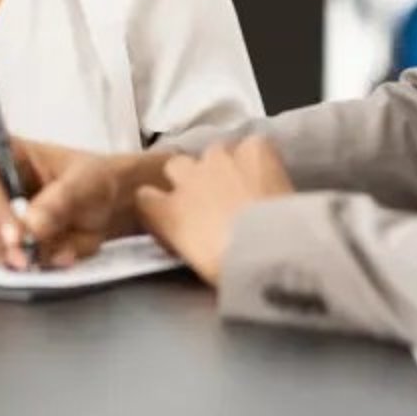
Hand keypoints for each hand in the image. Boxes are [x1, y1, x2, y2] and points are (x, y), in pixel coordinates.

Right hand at [0, 135, 164, 268]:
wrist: (103, 205)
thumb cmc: (91, 181)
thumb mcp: (85, 184)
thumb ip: (60, 202)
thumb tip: (31, 227)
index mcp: (3, 149)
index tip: (16, 236)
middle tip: (24, 258)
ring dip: (2, 253)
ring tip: (41, 258)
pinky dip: (12, 263)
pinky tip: (42, 259)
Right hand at [135, 137, 292, 286]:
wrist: (270, 250)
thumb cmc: (230, 269)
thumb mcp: (195, 259)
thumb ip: (184, 236)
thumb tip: (191, 233)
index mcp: (167, 212)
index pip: (145, 197)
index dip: (159, 202)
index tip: (174, 213)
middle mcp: (188, 177)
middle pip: (177, 165)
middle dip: (191, 177)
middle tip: (213, 198)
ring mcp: (219, 158)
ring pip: (215, 152)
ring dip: (224, 166)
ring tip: (244, 186)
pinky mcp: (253, 149)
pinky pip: (252, 146)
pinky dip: (258, 158)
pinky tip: (268, 174)